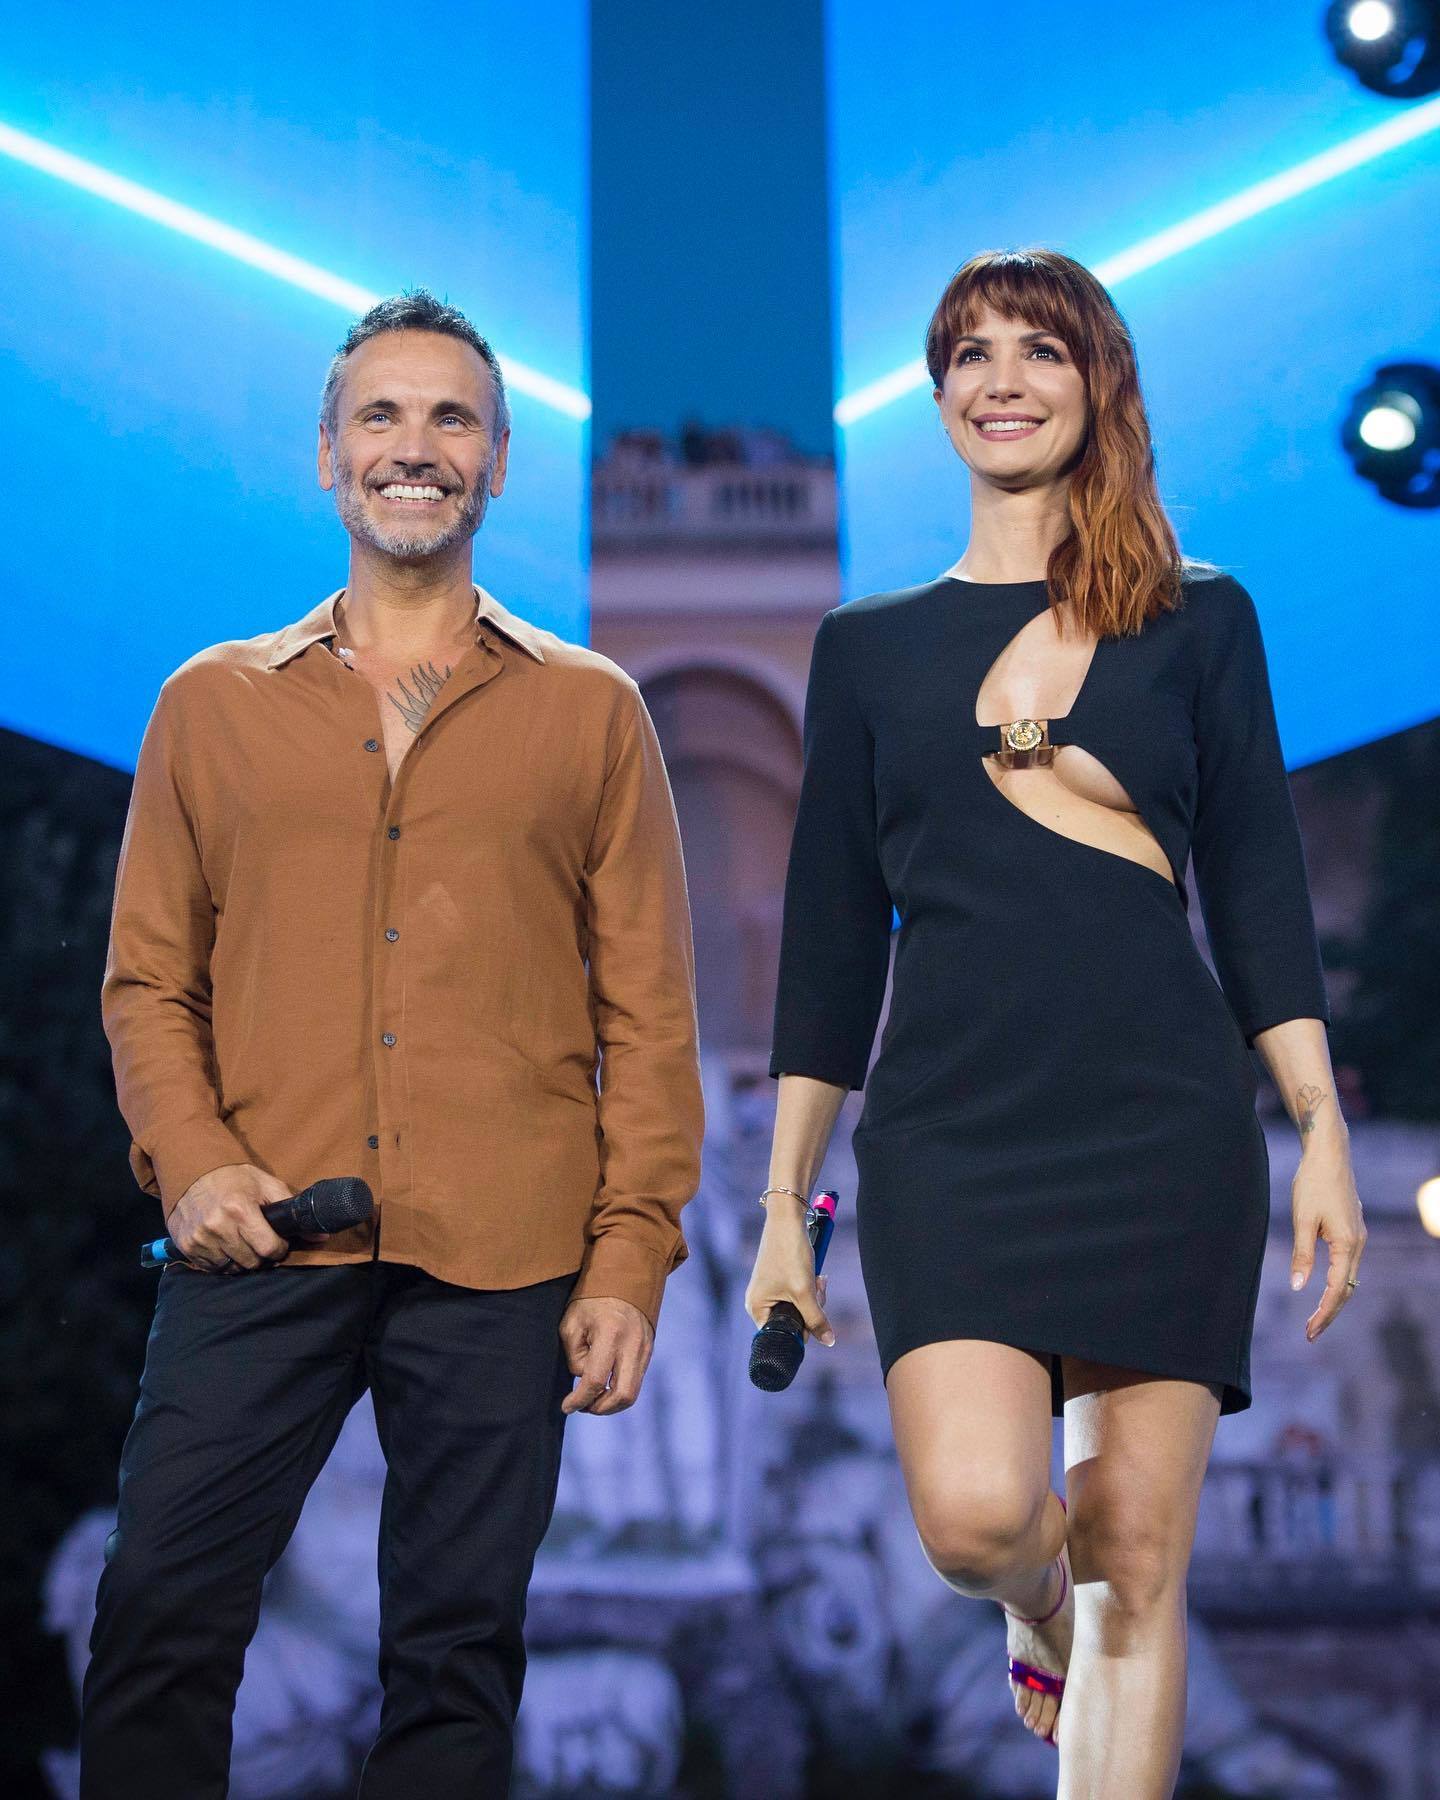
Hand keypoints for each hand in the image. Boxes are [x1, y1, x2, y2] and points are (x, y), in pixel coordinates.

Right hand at [166, 1164, 293, 1273]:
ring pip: (232, 1268)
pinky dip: (222, 1261)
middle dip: (261, 1255)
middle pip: (251, 1262)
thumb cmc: (234, 1179)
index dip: (279, 1248)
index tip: (279, 1243)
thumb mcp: (266, 1184)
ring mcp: (200, 1238)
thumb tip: (321, 1236)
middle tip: (259, 1242)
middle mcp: (217, 1225)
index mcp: (239, 1208)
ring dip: (241, 1260)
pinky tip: (224, 1245)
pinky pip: (212, 1268)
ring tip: (242, 1242)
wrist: (192, 1173)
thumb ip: (292, 1209)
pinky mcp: (187, 1246)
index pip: (268, 1248)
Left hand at [559, 1296, 654, 1414]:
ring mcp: (645, 1349)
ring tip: (592, 1398)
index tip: (566, 1406)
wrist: (625, 1277)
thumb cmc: (592, 1299)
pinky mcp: (649, 1351)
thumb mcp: (572, 1323)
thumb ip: (575, 1355)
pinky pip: (636, 1380)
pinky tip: (605, 1385)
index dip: (579, 1399)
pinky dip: (619, 1389)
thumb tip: (583, 1377)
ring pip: (632, 1393)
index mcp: (611, 1335)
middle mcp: (633, 1345)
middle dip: (601, 1408)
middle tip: (583, 1406)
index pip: (596, 1381)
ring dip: (611, 1403)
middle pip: (623, 1396)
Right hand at [745, 1209, 834, 1346]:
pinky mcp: (780, 1279)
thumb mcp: (805, 1291)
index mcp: (756, 1308)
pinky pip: (798, 1293)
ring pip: (799, 1306)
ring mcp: (770, 1290)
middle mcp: (759, 1301)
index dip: (802, 1330)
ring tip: (818, 1279)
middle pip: (792, 1321)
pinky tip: (817, 1274)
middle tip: (817, 1290)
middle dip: (811, 1308)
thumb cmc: (789, 1254)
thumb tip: (829, 1341)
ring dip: (813, 1296)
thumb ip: (817, 1319)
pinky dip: (810, 1286)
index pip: (782, 1335)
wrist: (788, 1219)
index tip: (815, 1316)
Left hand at [1290, 1144, 1365, 1340]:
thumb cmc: (1313, 1184)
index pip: (1337, 1291)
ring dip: (1333, 1298)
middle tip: (1310, 1333)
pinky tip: (1324, 1288)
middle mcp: (1358, 1243)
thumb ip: (1302, 1255)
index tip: (1309, 1332)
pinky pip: (1347, 1264)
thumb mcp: (1302, 1220)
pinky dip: (1337, 1281)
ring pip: (1349, 1277)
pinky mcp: (1352, 1229)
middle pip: (1347, 1289)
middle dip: (1329, 1312)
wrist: (1329, 1154)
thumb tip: (1299, 1287)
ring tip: (1315, 1317)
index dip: (1323, 1313)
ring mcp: (1357, 1236)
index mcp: (1348, 1244)